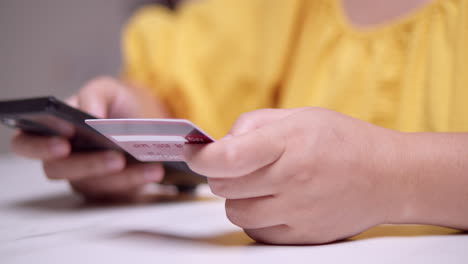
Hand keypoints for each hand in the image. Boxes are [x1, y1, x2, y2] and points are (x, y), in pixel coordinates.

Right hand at [11, 77, 169, 200]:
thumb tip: (90, 115)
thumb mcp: (108, 89)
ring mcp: (85, 177)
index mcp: (53, 130)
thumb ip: (94, 94)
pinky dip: (138, 180)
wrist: (146, 119)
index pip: (26, 142)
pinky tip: (155, 169)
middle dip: (89, 165)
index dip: (39, 145)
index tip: (65, 140)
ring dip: (123, 177)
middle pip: (59, 170)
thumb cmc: (118, 104)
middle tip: (116, 158)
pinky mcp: (107, 190)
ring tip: (150, 164)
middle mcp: (63, 157)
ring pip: (94, 185)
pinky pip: (117, 192)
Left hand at [184, 108, 403, 243]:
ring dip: (236, 197)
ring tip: (257, 185)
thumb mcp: (300, 116)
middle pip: (223, 186)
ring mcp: (297, 212)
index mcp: (289, 144)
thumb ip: (254, 124)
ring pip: (235, 212)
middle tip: (235, 165)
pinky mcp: (303, 235)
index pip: (227, 157)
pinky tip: (270, 204)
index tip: (193, 152)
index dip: (200, 156)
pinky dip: (254, 218)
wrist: (388, 177)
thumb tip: (221, 143)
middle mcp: (291, 180)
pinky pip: (256, 233)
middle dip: (220, 173)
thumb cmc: (344, 141)